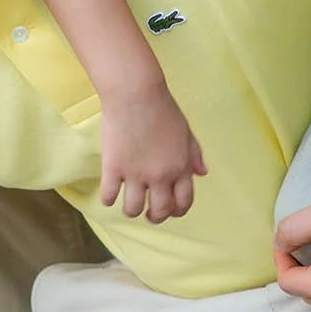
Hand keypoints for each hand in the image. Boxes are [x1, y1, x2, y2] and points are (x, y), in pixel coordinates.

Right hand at [100, 80, 205, 221]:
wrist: (136, 93)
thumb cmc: (163, 108)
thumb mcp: (186, 131)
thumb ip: (194, 154)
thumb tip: (202, 173)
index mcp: (181, 167)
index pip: (184, 202)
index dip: (177, 211)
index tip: (169, 211)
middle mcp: (160, 175)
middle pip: (159, 211)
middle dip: (154, 217)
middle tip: (148, 213)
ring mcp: (135, 173)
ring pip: (132, 209)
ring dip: (131, 210)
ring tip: (128, 203)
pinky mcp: (113, 168)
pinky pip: (109, 196)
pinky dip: (108, 199)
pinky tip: (109, 192)